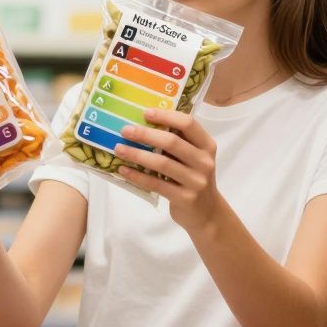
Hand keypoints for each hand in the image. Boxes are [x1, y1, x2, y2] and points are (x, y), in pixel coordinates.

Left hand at [114, 109, 227, 234]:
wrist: (207, 213)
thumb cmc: (193, 178)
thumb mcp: (193, 158)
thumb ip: (178, 143)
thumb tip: (143, 124)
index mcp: (207, 145)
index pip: (188, 124)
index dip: (166, 116)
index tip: (145, 112)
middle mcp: (204, 162)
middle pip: (172, 142)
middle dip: (145, 134)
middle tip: (125, 130)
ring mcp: (196, 181)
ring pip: (162, 163)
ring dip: (137, 154)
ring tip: (118, 148)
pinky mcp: (185, 198)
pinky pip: (156, 184)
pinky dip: (137, 176)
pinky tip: (123, 170)